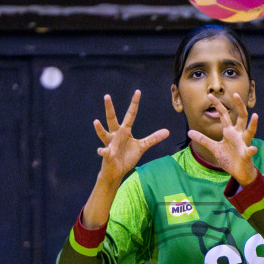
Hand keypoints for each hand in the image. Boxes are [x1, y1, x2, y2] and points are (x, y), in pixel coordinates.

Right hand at [81, 91, 167, 229]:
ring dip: (99, 129)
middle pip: (112, 119)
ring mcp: (110, 144)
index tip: (138, 92)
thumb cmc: (127, 157)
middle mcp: (116, 135)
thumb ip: (153, 139)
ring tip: (96, 122)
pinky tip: (101, 151)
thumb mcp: (142, 147)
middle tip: (106, 96)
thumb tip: (167, 131)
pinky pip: (104, 152)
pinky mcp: (107, 154)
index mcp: (125, 131)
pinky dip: (103, 151)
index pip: (130, 115)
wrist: (116, 171)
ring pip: (104, 134)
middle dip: (109, 108)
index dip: (134, 104)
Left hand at [188, 92, 258, 184]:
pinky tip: (252, 149)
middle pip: (241, 117)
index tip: (210, 95)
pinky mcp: (246, 154)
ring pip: (250, 132)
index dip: (218, 105)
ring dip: (253, 124)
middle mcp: (238, 135)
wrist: (239, 172)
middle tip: (236, 94)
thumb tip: (189, 132)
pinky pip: (249, 151)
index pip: (224, 115)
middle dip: (239, 105)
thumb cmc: (229, 158)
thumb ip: (203, 139)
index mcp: (230, 132)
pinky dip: (251, 150)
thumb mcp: (214, 148)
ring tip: (255, 115)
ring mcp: (243, 144)